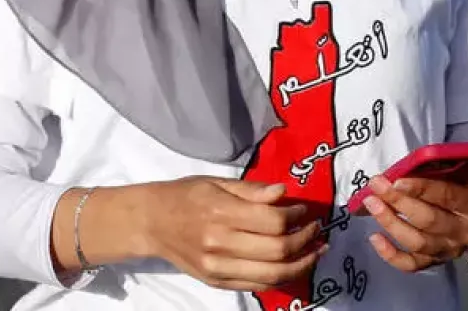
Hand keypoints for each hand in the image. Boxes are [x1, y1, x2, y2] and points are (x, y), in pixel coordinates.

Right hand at [140, 178, 326, 291]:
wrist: (151, 222)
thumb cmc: (185, 196)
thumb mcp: (216, 182)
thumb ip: (251, 190)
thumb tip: (283, 192)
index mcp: (220, 214)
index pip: (272, 221)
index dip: (295, 216)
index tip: (303, 210)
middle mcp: (219, 244)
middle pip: (277, 250)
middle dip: (305, 241)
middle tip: (316, 230)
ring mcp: (217, 268)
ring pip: (272, 275)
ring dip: (301, 265)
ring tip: (315, 252)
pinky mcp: (216, 282)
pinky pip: (258, 285)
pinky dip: (281, 278)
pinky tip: (293, 266)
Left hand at [359, 175, 467, 271]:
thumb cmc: (467, 189)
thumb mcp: (465, 174)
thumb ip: (441, 170)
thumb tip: (404, 167)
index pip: (447, 195)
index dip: (420, 188)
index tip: (395, 180)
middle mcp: (466, 230)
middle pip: (429, 220)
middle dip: (398, 202)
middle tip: (375, 188)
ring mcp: (451, 249)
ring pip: (418, 242)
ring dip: (390, 223)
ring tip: (371, 205)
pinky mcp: (438, 261)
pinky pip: (411, 264)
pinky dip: (390, 254)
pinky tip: (375, 237)